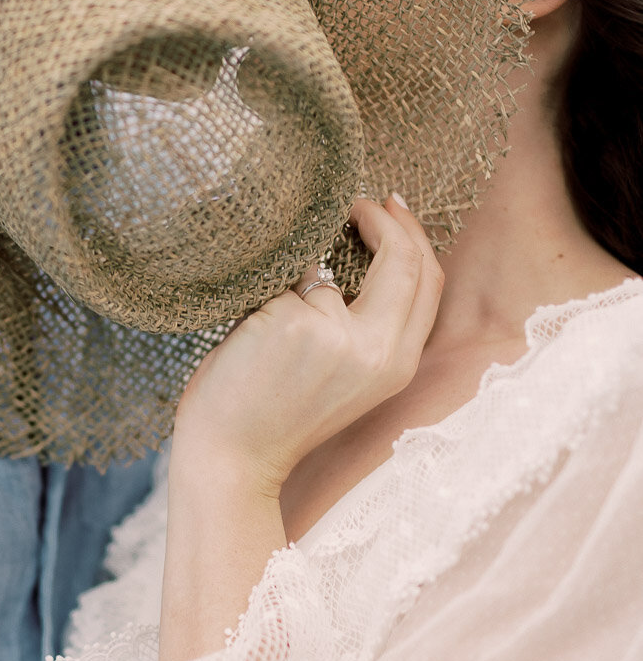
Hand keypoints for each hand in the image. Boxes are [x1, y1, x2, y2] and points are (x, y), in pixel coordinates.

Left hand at [172, 195, 443, 498]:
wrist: (232, 459)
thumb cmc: (275, 412)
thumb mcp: (345, 373)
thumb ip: (364, 322)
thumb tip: (351, 242)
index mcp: (398, 363)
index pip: (428, 278)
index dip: (411, 233)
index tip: (386, 204)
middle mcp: (378, 350)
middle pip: (404, 258)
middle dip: (380, 218)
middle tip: (351, 201)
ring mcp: (335, 335)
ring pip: (324, 273)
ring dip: (294, 284)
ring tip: (266, 333)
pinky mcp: (291, 323)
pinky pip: (280, 284)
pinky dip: (261, 300)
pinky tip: (246, 343)